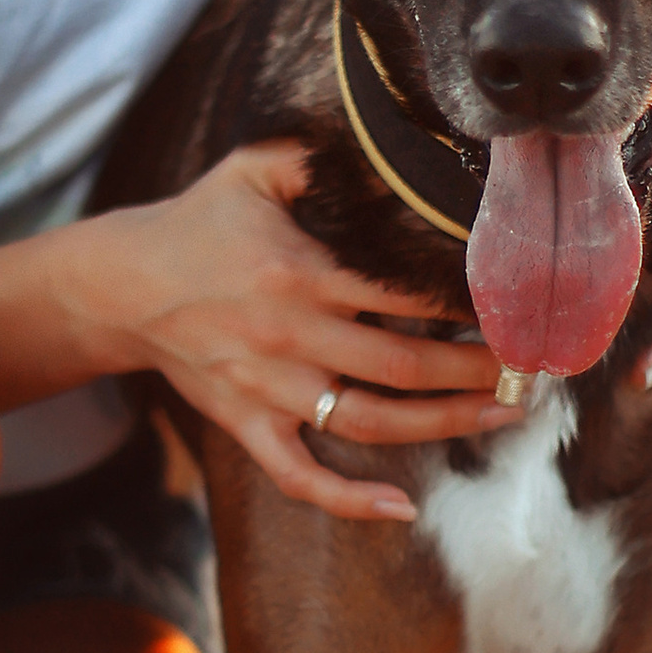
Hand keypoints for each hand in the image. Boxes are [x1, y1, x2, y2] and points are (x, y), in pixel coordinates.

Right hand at [78, 142, 509, 524]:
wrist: (120, 285)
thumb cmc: (197, 223)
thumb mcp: (252, 169)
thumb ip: (317, 157)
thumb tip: (385, 144)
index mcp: (299, 272)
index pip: (402, 296)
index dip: (467, 305)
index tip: (513, 304)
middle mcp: (290, 336)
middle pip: (404, 366)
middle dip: (478, 369)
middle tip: (532, 367)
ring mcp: (269, 389)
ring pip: (371, 423)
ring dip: (444, 424)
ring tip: (502, 414)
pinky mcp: (247, 424)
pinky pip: (299, 476)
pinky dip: (348, 500)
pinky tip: (400, 508)